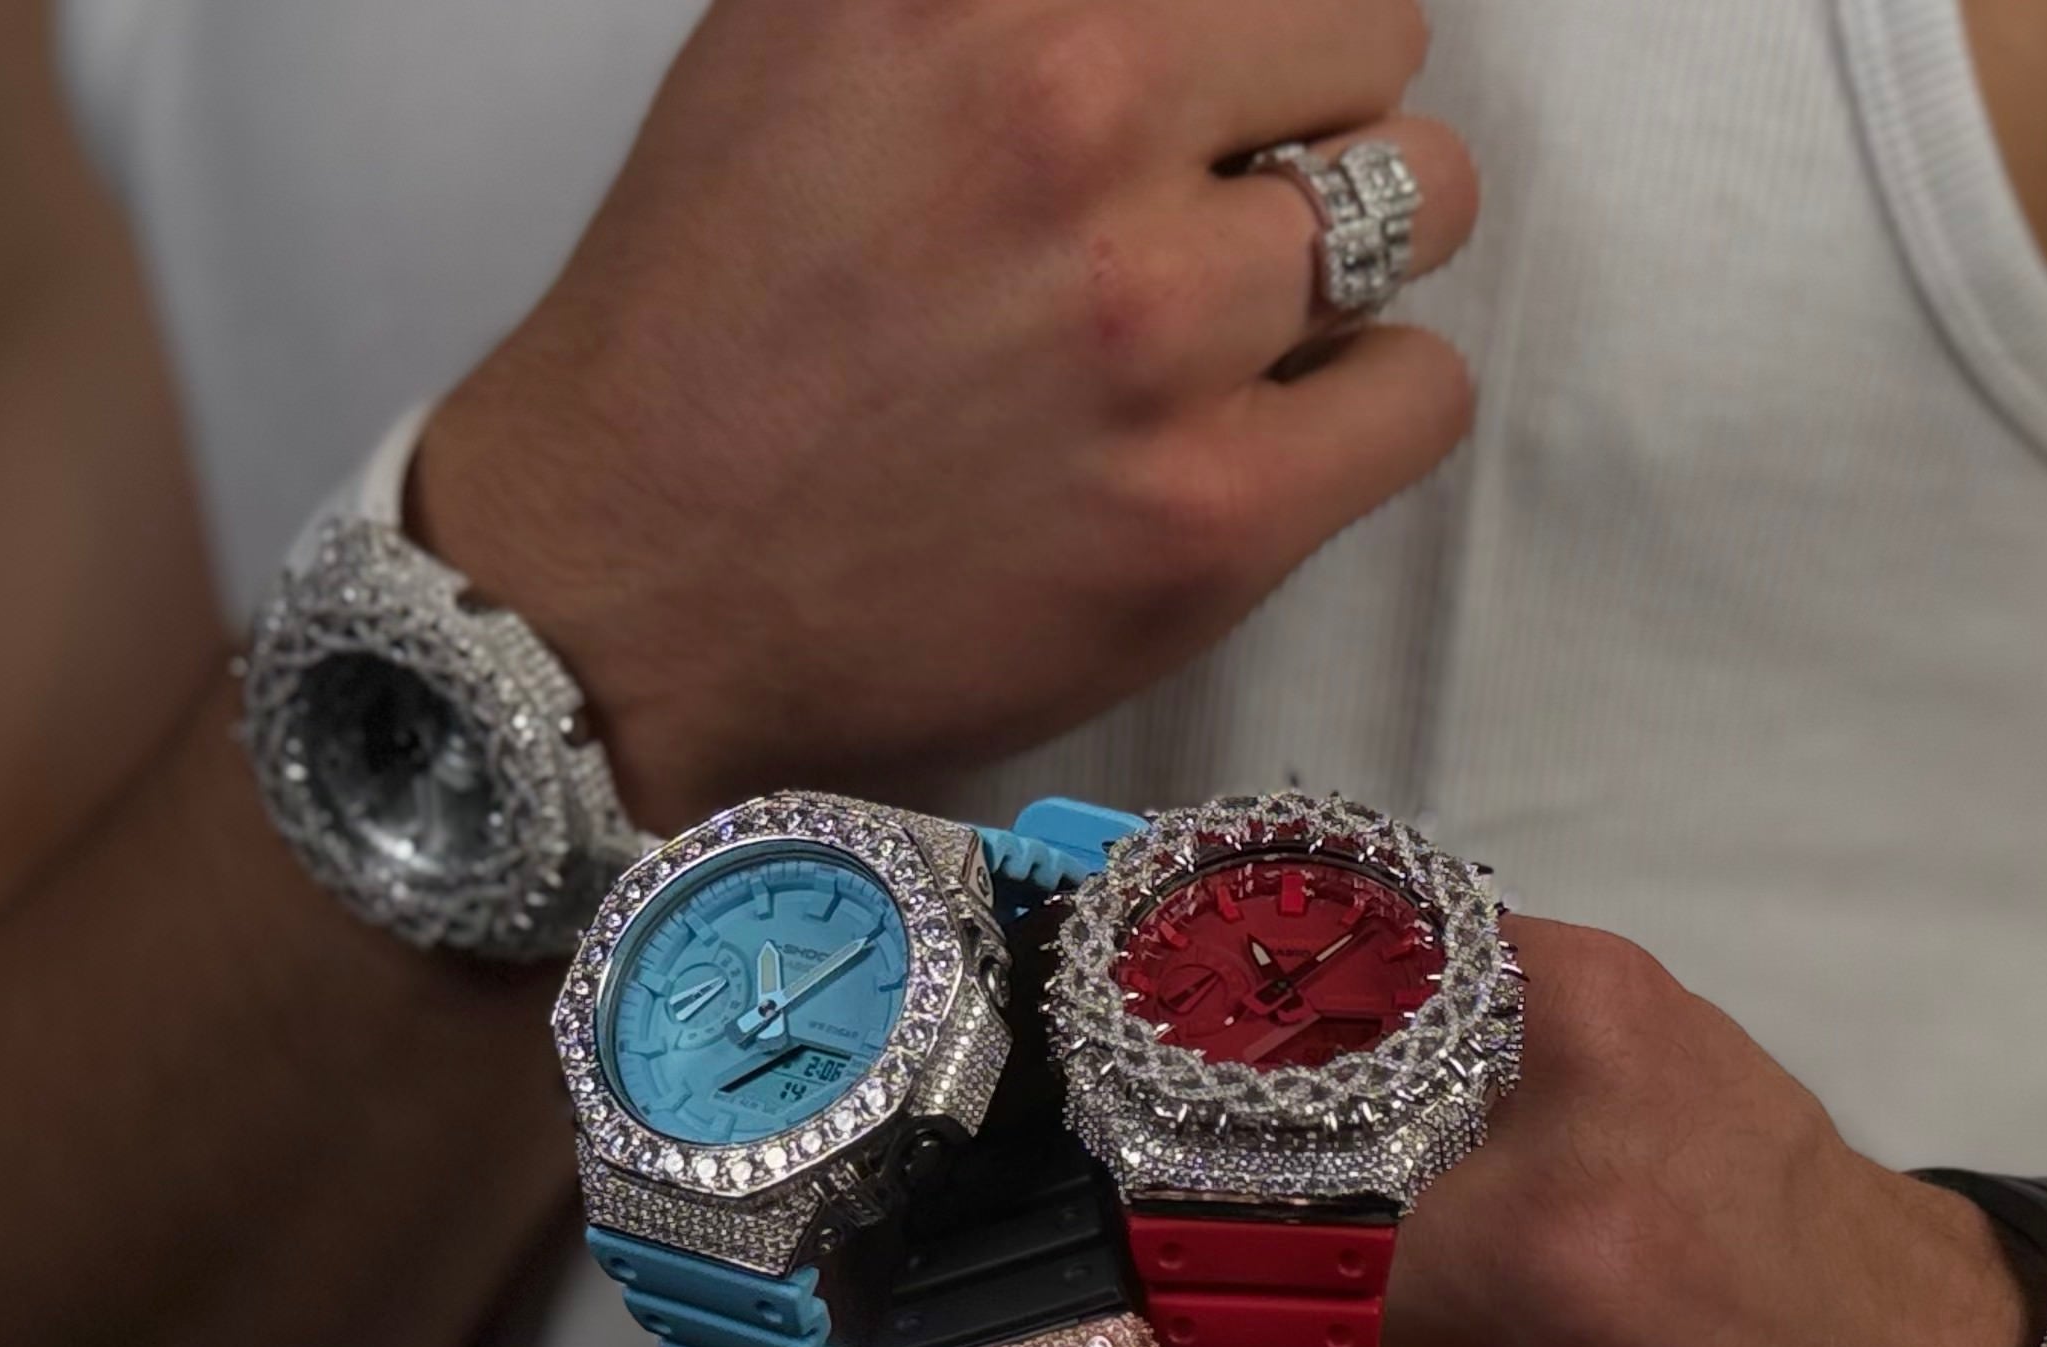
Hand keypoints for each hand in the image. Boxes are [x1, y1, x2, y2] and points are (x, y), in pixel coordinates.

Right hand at [418, 0, 1481, 827]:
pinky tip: (1251, 431)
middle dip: (1304, 120)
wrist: (620, 590)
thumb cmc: (713, 309)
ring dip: (1339, 261)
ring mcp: (1157, 327)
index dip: (1244, 29)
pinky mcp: (1214, 510)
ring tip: (1220, 325)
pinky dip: (1361, 407)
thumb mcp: (805, 25)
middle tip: (1203, 209)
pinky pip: (1422, 392)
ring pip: (1425, 206)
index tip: (1205, 91)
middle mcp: (1069, 123)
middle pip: (1369, 40)